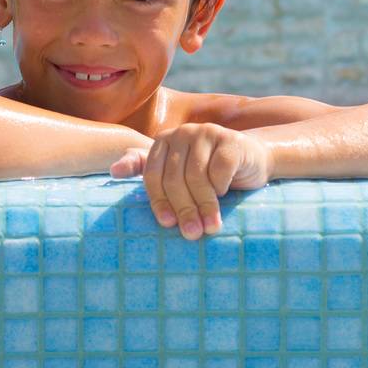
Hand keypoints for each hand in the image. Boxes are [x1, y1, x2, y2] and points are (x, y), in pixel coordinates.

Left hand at [110, 123, 273, 238]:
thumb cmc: (211, 173)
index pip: (153, 176)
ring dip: (205, 206)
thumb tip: (113, 171)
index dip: (159, 203)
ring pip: (197, 176)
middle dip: (184, 210)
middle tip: (192, 234)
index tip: (168, 225)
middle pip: (174, 178)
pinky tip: (226, 193)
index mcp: (164, 141)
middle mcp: (182, 132)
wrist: (253, 161)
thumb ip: (146, 169)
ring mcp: (207, 133)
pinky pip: (220, 169)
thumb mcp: (178, 173)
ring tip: (211, 227)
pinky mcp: (231, 140)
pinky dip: (222, 186)